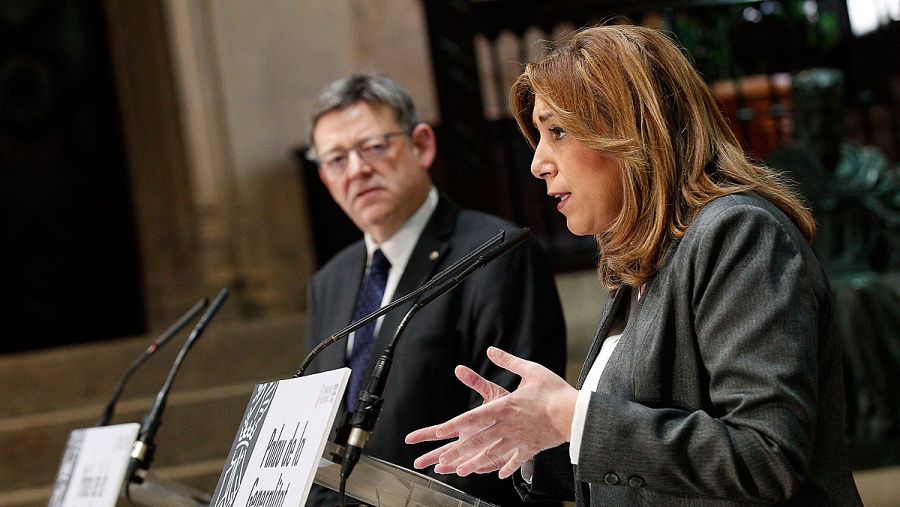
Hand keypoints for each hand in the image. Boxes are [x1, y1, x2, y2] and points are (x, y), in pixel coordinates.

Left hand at [405, 346, 576, 478]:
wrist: (576, 414)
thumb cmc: (554, 390)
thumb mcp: (530, 370)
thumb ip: (508, 361)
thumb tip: (491, 350)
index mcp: (504, 406)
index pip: (472, 417)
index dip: (453, 425)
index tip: (437, 431)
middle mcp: (507, 426)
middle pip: (477, 441)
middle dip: (457, 451)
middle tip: (440, 460)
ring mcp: (518, 439)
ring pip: (491, 454)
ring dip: (474, 463)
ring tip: (460, 471)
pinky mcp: (530, 448)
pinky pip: (515, 460)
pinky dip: (506, 467)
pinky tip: (497, 474)